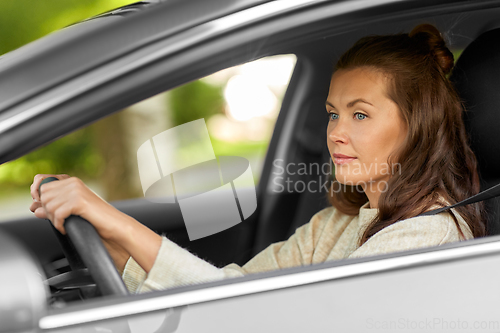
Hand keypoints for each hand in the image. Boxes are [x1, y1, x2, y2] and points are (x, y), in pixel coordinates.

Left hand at [29, 174, 161, 272]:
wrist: (114, 225)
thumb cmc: (95, 219)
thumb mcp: (70, 210)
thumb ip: (52, 207)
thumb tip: (34, 208)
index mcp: (71, 181)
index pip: (41, 180)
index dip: (35, 192)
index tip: (37, 204)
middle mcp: (73, 183)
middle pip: (43, 194)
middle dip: (46, 210)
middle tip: (57, 220)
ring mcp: (76, 191)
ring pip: (49, 205)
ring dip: (53, 219)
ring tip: (64, 224)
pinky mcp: (79, 201)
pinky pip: (57, 214)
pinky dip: (59, 224)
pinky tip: (66, 228)